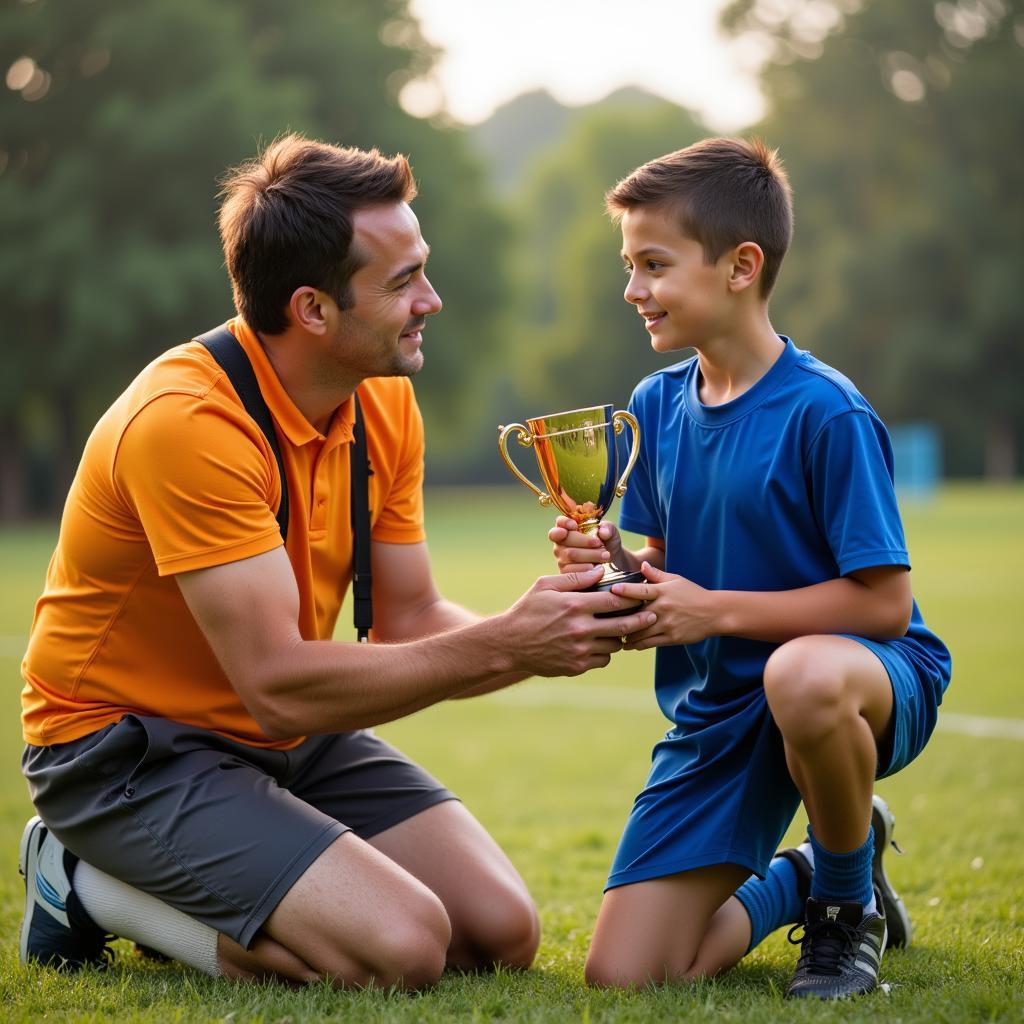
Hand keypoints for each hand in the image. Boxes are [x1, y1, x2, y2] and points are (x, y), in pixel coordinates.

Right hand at [502, 566, 657, 676]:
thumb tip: (600, 571)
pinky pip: (603, 660)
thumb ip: (574, 578)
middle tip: (652, 615)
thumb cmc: (527, 610)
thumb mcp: (545, 586)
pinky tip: (600, 643)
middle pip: (623, 625)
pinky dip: (605, 652)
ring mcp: (579, 650)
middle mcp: (580, 629)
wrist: (509, 644)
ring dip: (620, 637)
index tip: (643, 595)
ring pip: (614, 645)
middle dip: (642, 620)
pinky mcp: (576, 666)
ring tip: (621, 629)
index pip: (615, 600)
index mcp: (575, 605)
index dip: (633, 597)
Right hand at [548, 516, 622, 573]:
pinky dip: (586, 569)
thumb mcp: (610, 532)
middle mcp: (561, 542)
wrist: (611, 561)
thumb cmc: (606, 543)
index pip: (560, 522)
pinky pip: (572, 570)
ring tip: (605, 556)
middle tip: (600, 544)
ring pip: (570, 555)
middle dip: (585, 541)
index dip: (564, 522)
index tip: (575, 525)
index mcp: (569, 528)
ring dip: (590, 555)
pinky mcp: (565, 572)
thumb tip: (603, 533)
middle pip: (566, 539)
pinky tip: (596, 568)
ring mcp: (561, 558)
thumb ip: (608, 528)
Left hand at [610, 562, 719, 649]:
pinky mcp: (671, 638)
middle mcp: (663, 608)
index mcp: (663, 592)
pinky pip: (649, 643)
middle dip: (619, 617)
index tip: (612, 590)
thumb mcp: (676, 580)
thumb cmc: (693, 594)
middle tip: (604, 619)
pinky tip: (628, 644)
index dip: (625, 590)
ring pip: (640, 632)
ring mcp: (667, 624)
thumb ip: (656, 575)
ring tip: (613, 634)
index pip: (641, 590)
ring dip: (625, 634)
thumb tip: (641, 565)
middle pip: (636, 614)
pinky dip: (637, 644)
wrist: (714, 613)